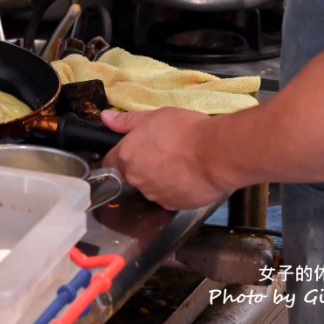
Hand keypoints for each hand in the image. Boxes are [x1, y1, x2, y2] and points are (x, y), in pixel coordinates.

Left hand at [99, 108, 230, 210]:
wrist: (217, 154)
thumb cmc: (186, 130)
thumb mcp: (155, 116)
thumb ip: (127, 120)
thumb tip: (106, 118)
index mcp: (127, 157)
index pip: (110, 163)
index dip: (122, 156)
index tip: (135, 150)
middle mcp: (136, 179)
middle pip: (131, 176)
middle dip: (142, 167)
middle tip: (163, 153)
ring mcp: (155, 195)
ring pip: (150, 188)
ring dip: (159, 179)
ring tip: (179, 165)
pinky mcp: (173, 206)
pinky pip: (169, 198)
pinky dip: (175, 190)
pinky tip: (189, 177)